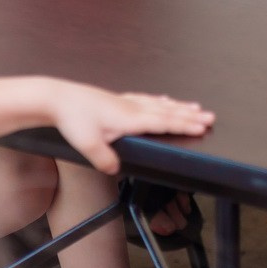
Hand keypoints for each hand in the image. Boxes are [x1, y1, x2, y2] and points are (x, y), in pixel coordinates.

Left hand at [47, 80, 215, 173]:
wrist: (56, 99)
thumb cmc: (72, 119)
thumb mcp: (87, 145)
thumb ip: (105, 159)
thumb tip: (116, 168)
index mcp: (129, 118)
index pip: (164, 122)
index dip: (184, 125)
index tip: (203, 126)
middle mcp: (131, 108)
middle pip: (167, 111)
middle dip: (189, 115)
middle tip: (210, 116)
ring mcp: (124, 102)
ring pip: (159, 103)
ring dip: (178, 106)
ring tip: (195, 106)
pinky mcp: (116, 99)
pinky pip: (145, 99)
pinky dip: (159, 100)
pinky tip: (162, 99)